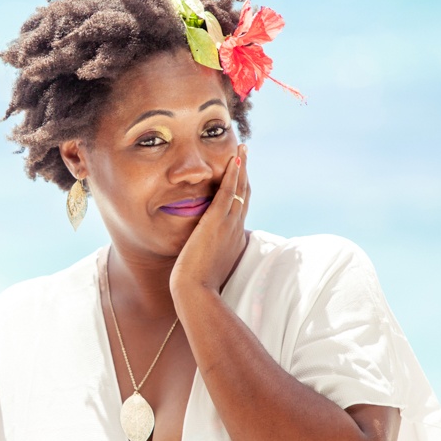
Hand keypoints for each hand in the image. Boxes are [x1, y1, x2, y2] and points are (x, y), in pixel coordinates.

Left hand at [170, 144, 248, 302]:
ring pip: (240, 190)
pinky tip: (234, 159)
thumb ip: (207, 255)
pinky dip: (233, 175)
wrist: (196, 292)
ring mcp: (228, 225)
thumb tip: (202, 253)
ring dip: (241, 167)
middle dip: (244, 173)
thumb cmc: (198, 285)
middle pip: (244, 194)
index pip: (240, 208)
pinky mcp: (217, 222)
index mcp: (233, 239)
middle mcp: (235, 229)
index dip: (241, 190)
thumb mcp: (207, 266)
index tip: (240, 176)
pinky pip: (229, 193)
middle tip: (244, 154)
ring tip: (242, 148)